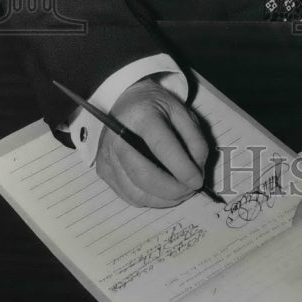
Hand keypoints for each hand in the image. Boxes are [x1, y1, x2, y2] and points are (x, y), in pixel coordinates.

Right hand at [95, 79, 208, 207]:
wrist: (127, 102)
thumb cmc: (156, 107)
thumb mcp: (182, 112)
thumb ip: (194, 139)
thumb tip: (197, 169)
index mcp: (140, 117)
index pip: (161, 147)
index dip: (182, 168)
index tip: (197, 180)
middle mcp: (117, 139)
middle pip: (143, 176)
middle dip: (172, 190)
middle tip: (191, 189)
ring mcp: (107, 157)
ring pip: (136, 193)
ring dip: (163, 199)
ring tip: (181, 192)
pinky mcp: (103, 172)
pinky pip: (129, 197)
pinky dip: (151, 200)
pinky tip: (164, 191)